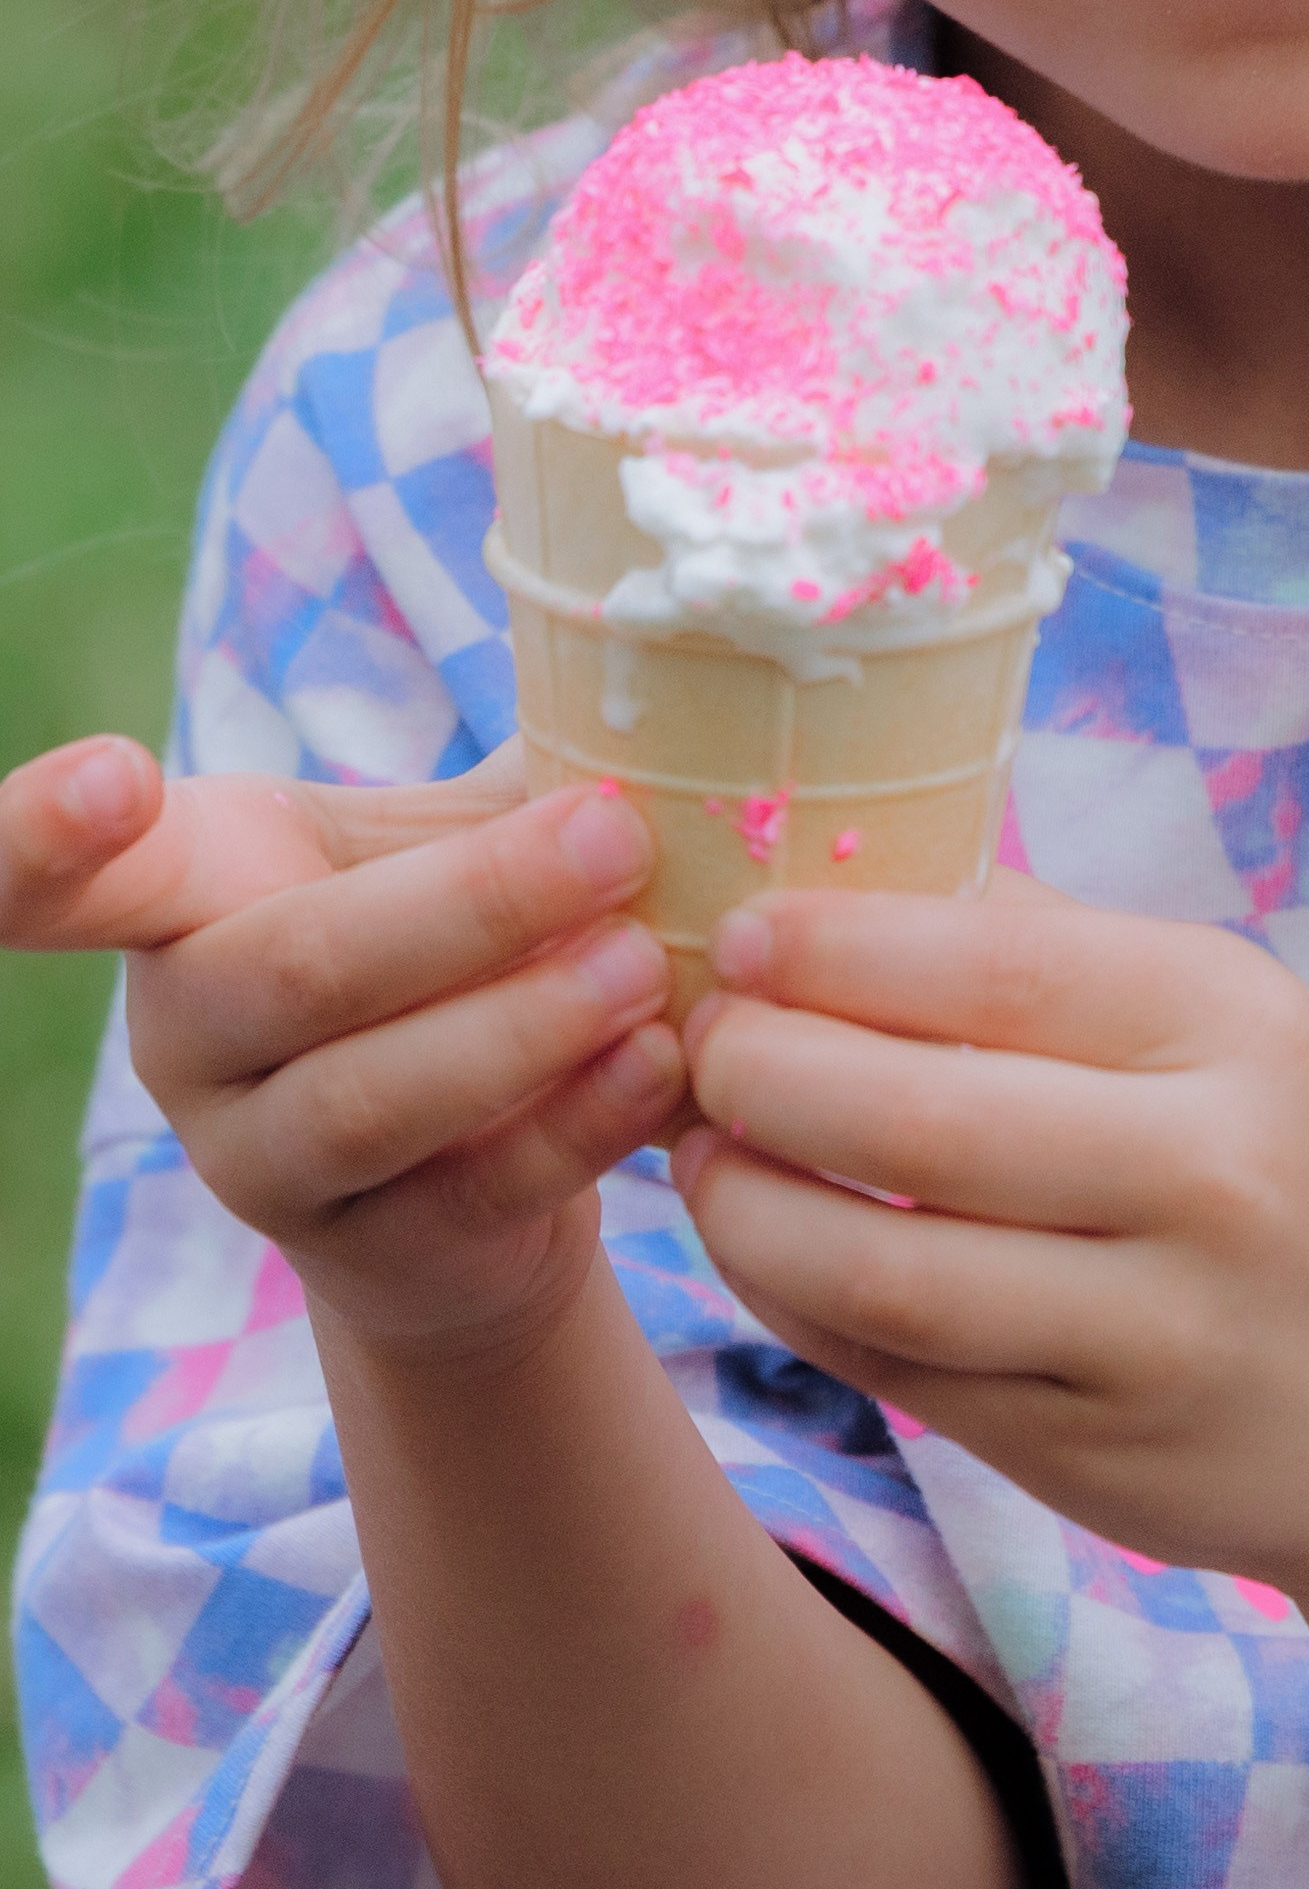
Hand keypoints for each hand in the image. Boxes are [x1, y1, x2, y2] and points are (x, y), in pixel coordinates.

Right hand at [1, 733, 686, 1364]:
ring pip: (363, 1101)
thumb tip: (666, 634)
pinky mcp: (366, 1254)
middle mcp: (190, 1033)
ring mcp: (258, 1161)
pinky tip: (658, 1062)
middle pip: (292, 968)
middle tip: (615, 833)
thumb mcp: (460, 828)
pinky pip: (463, 1192)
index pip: (63, 877)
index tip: (111, 777)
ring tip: (643, 963)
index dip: (48, 834)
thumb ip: (520, 752)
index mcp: (190, 892)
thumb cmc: (465, 947)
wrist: (481, 1182)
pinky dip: (574, 1123)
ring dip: (520, 1026)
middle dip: (470, 901)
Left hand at [671, 877, 1308, 1593]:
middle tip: (697, 1046)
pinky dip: (800, 1303)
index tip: (741, 935)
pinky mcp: (1097, 1456)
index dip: (836, 947)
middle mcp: (1211, 1176)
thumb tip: (837, 876)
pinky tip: (764, 1247)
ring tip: (700, 1153)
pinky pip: (901, 1372)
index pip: (994, 967)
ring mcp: (1156, 1334)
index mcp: (1233, 1029)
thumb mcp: (1220, 1023)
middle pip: (918, 1119)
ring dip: (750, 1209)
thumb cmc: (1278, 1160)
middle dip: (764, 1074)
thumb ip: (1046, 949)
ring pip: (888, 1270)